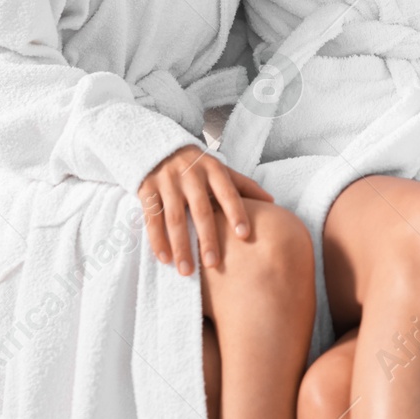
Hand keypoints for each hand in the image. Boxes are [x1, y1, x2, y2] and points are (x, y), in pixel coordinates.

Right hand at [137, 147, 272, 274]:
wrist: (160, 148)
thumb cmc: (198, 166)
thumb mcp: (220, 170)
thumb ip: (244, 185)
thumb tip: (273, 202)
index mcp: (212, 169)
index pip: (228, 192)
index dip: (236, 213)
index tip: (244, 235)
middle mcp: (190, 174)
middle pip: (200, 210)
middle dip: (207, 238)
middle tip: (214, 264)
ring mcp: (167, 182)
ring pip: (174, 218)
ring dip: (180, 246)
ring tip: (187, 271)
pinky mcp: (147, 190)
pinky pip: (152, 219)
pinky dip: (157, 240)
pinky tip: (165, 259)